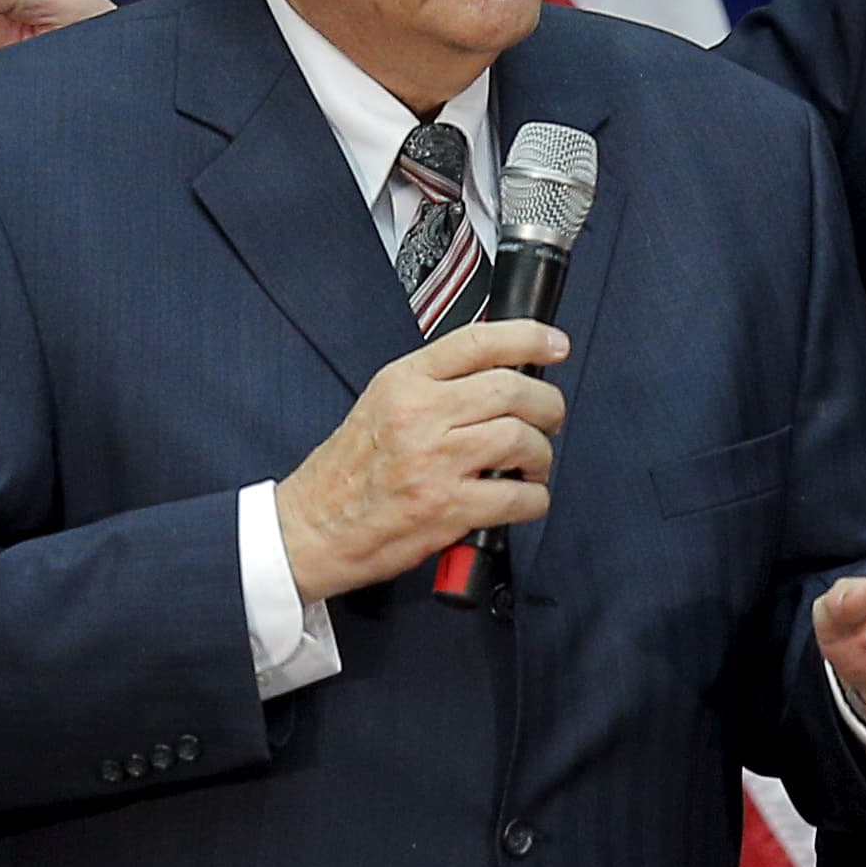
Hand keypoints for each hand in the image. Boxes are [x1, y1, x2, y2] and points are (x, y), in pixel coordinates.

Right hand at [275, 320, 570, 602]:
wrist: (310, 528)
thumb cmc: (345, 473)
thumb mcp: (380, 404)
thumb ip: (434, 384)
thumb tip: (496, 373)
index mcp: (403, 382)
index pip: (479, 342)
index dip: (529, 338)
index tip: (555, 345)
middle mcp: (419, 415)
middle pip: (512, 390)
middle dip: (547, 406)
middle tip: (549, 419)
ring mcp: (434, 462)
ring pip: (522, 440)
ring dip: (541, 455)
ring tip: (532, 465)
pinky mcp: (446, 508)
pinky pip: (517, 497)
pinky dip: (534, 500)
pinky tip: (523, 499)